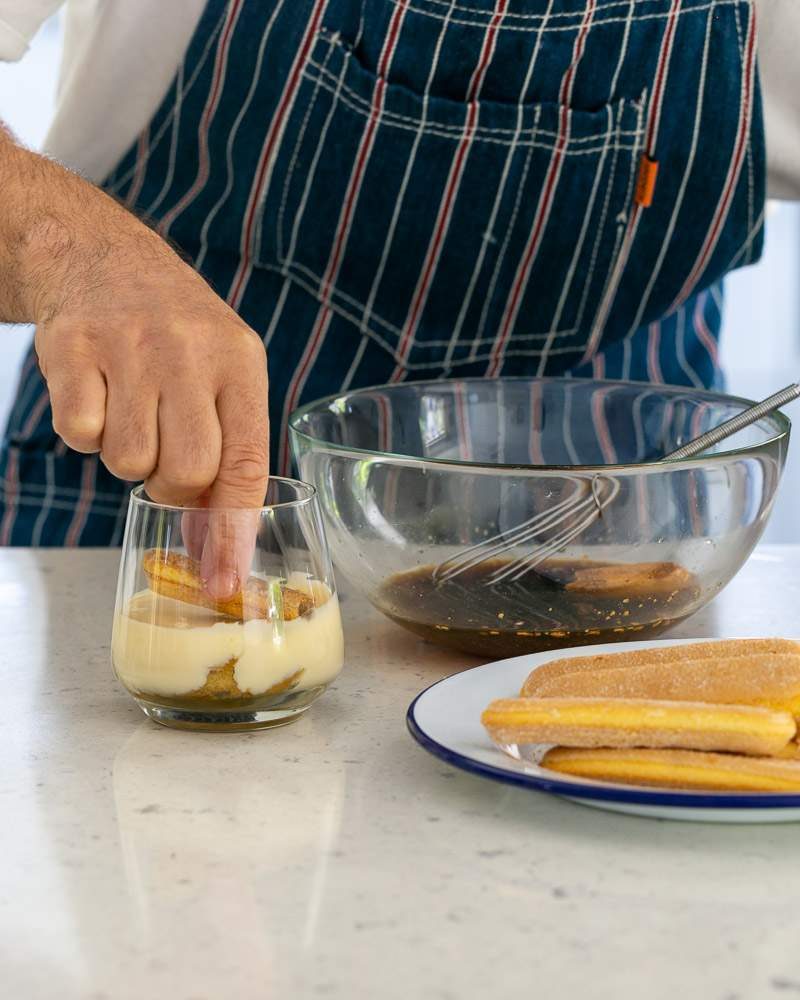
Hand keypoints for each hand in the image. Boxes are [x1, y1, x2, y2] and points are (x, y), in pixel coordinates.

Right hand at [0, 127, 268, 595]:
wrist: (102, 257)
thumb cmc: (176, 334)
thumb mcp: (223, 372)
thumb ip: (228, 450)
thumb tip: (219, 546)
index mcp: (239, 363)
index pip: (246, 463)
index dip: (236, 531)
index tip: (226, 582)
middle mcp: (189, 351)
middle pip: (187, 473)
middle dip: (173, 488)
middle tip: (164, 461)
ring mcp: (129, 346)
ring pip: (129, 461)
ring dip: (128, 456)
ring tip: (132, 413)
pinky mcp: (72, 347)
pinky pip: (79, 434)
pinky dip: (85, 431)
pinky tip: (98, 396)